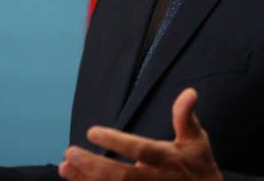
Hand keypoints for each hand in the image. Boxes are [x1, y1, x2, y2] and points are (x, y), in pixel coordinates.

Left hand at [58, 88, 221, 180]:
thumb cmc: (198, 165)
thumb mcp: (196, 140)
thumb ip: (185, 117)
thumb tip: (189, 92)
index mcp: (169, 160)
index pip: (142, 150)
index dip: (117, 142)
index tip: (92, 131)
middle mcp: (157, 180)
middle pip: (123, 177)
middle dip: (94, 166)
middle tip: (70, 152)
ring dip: (87, 180)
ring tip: (65, 166)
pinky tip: (74, 179)